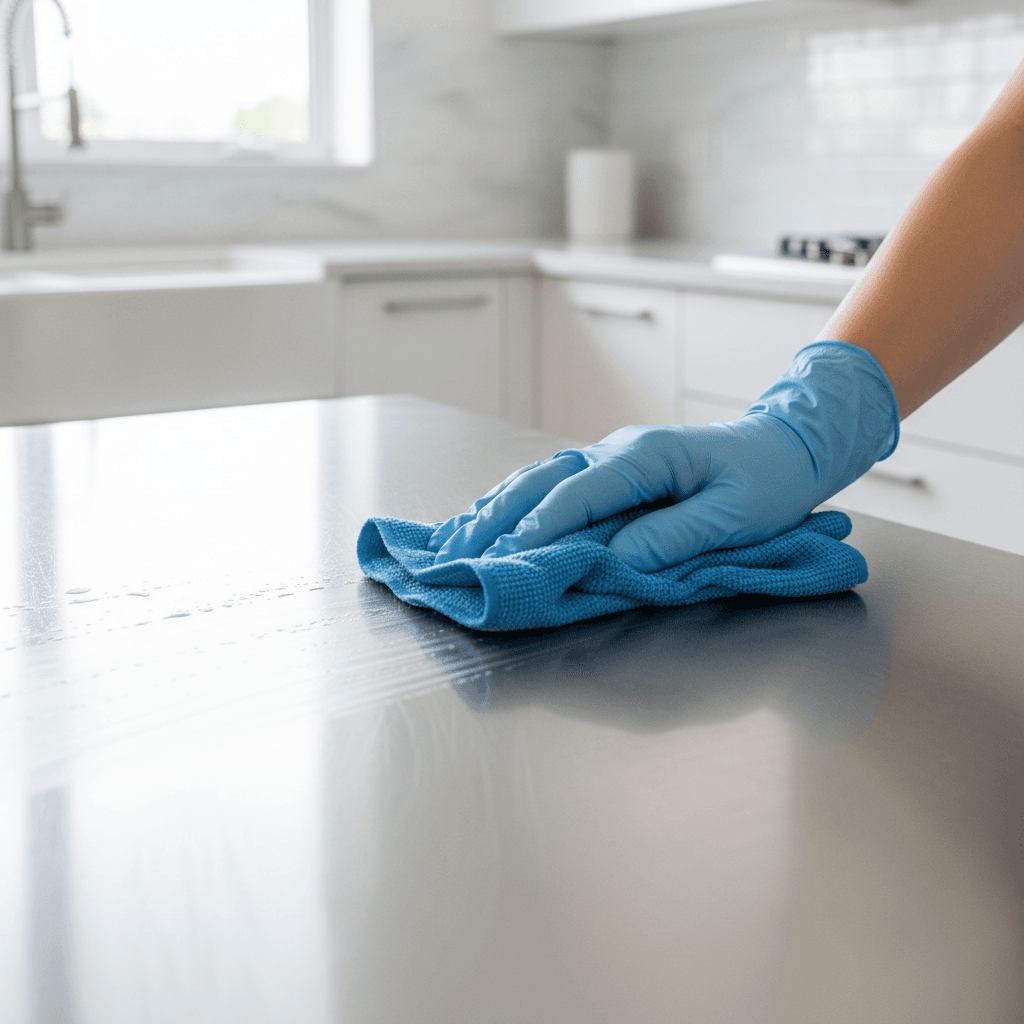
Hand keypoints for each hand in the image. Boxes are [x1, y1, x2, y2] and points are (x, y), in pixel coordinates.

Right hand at [428, 342, 898, 572]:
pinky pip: (553, 482)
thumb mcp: (734, 515)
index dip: (542, 526)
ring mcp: (610, 455)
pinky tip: (492, 517)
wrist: (786, 444)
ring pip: (539, 477)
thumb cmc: (768, 479)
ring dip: (498, 509)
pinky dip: (517, 501)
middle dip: (499, 518)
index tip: (509, 556)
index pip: (580, 492)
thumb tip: (615, 559)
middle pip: (544, 480)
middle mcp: (617, 450)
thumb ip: (673, 536)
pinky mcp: (611, 469)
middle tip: (461, 554)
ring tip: (460, 540)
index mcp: (647, 456)